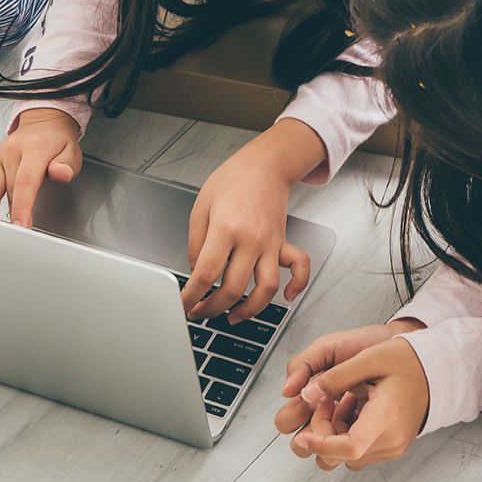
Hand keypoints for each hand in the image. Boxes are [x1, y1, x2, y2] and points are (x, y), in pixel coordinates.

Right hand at [0, 107, 80, 226]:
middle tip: (2, 235)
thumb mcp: (71, 151)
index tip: (22, 226)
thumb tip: (59, 173)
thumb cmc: (56, 142)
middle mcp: (10, 153)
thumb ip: (66, 164)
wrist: (45, 123)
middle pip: (4, 187)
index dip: (23, 206)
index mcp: (33, 150)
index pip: (26, 182)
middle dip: (2, 213)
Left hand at [182, 124, 319, 319]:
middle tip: (200, 312)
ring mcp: (271, 243)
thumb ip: (195, 243)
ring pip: (266, 289)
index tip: (183, 305)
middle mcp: (251, 239)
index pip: (205, 273)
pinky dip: (297, 286)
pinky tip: (287, 297)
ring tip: (232, 316)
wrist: (265, 164)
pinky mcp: (284, 243)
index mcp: (226, 228)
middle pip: (233, 288)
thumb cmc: (232, 180)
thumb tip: (196, 272)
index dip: (191, 296)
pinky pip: (299, 268)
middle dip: (212, 308)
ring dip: (249, 310)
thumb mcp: (201, 207)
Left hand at [274, 321, 429, 471]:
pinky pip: (360, 451)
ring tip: (343, 401)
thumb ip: (335, 377)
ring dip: (335, 433)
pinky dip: (347, 434)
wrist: (437, 370)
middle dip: (323, 431)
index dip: (320, 444)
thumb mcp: (369, 359)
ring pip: (348, 455)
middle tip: (325, 400)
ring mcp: (392, 447)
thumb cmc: (408, 361)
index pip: (348, 447)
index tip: (302, 435)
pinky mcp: (391, 447)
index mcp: (386, 418)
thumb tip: (306, 394)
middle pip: (342, 454)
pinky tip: (353, 409)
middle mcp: (391, 441)